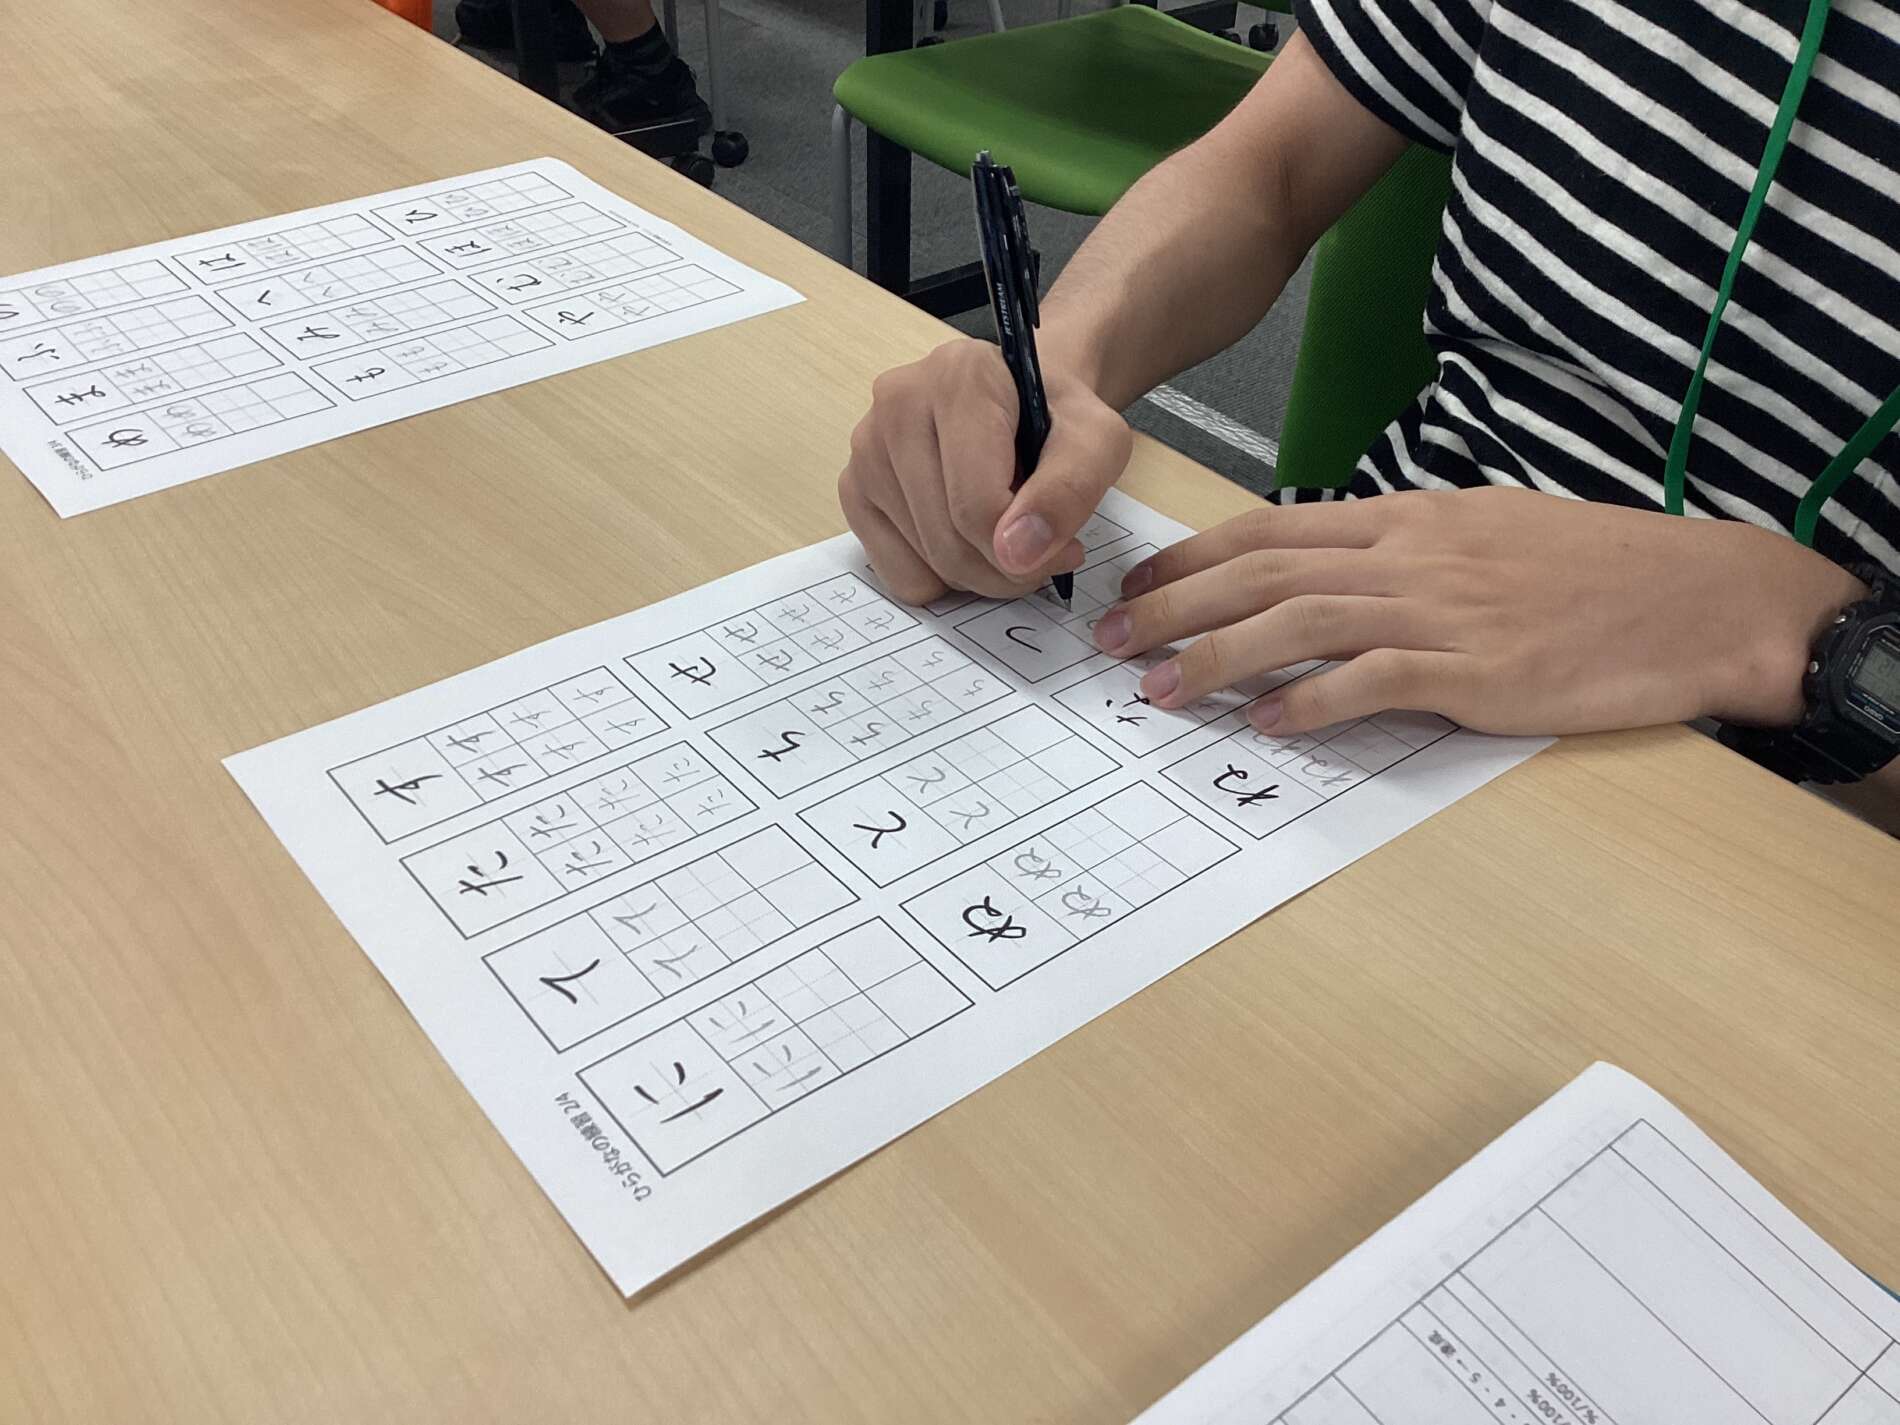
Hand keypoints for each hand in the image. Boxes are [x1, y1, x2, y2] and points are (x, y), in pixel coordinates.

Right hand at [838, 338, 1132, 603]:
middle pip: (948, 541)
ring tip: (1005, 535)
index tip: (1065, 550)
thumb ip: (1070, 490)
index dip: (1029, 551)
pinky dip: (940, 576)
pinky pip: (897, 573)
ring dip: (977, 574)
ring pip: (924, 564)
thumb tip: (1016, 554)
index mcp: (957, 378)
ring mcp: (866, 448)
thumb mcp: (1097, 441)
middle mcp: (897, 403)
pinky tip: (964, 538)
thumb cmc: (1056, 417)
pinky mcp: (854, 487)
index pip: (977, 505)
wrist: (1021, 401)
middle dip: (1005, 571)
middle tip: (1041, 556)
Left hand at [1090, 488, 1867, 736]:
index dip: (1193, 557)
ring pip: (1301, 622)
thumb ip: (1403, 552)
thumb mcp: (1486, 534)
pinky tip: (1264, 723)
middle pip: (1264, 572)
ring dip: (1216, 657)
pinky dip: (1311, 702)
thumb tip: (1325, 577)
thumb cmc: (1595, 569)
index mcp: (1410, 519)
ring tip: (1156, 690)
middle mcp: (1413, 556)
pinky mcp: (1482, 671)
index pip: (1273, 528)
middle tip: (1109, 641)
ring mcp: (1446, 612)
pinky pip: (1376, 683)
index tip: (1137, 584)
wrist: (1701, 596)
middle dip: (1174, 606)